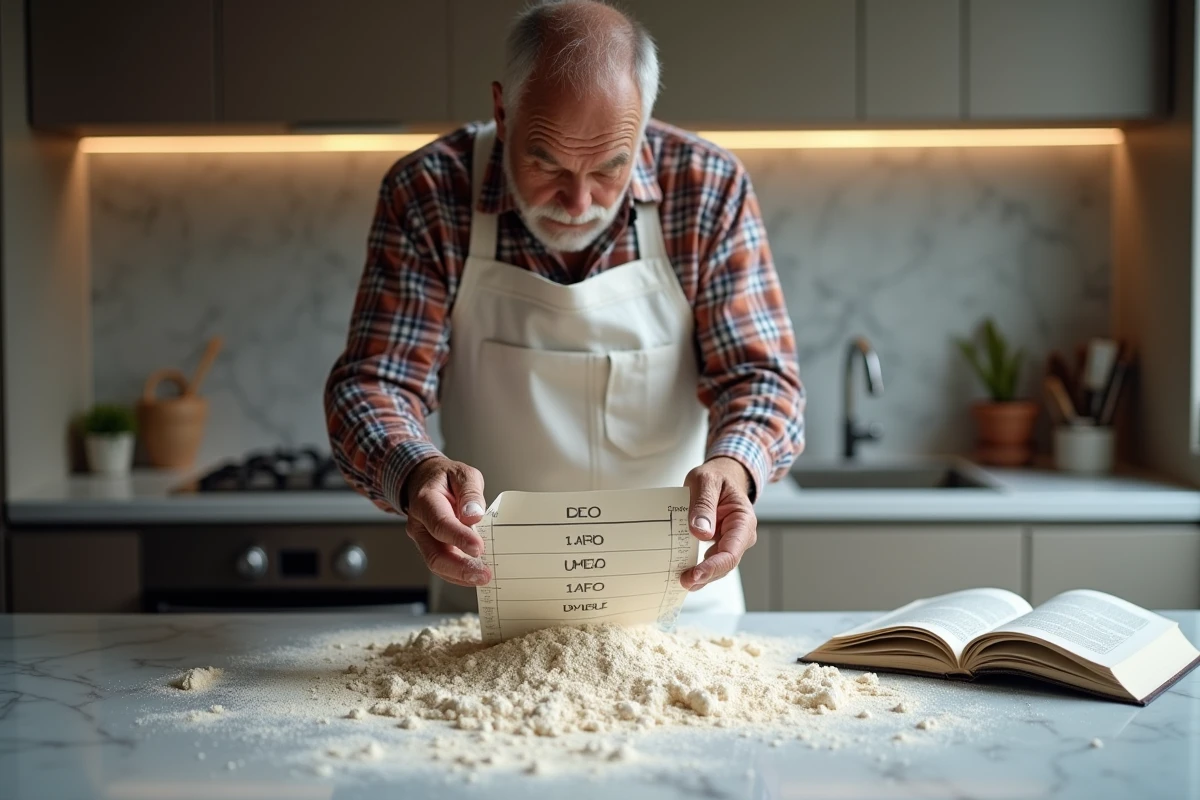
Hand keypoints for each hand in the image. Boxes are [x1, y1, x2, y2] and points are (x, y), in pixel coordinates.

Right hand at [402, 456, 491, 586]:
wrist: (425, 481)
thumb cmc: (445, 479)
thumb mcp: (462, 474)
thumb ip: (470, 492)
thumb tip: (473, 515)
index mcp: (425, 501)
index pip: (440, 523)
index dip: (458, 538)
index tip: (478, 547)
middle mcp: (419, 524)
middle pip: (434, 554)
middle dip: (460, 568)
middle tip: (483, 573)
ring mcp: (423, 539)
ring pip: (437, 564)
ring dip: (460, 575)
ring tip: (483, 577)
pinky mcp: (431, 548)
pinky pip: (443, 566)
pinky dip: (459, 574)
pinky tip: (476, 575)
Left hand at [681, 457, 756, 591]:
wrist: (723, 475)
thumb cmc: (717, 476)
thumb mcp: (706, 481)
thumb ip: (703, 505)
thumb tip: (700, 532)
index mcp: (743, 520)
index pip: (731, 551)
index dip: (714, 566)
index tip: (695, 574)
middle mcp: (741, 535)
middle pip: (726, 563)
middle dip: (706, 575)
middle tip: (683, 581)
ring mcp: (731, 541)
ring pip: (719, 566)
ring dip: (702, 576)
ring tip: (682, 582)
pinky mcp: (719, 544)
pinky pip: (710, 560)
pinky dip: (699, 568)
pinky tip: (684, 574)